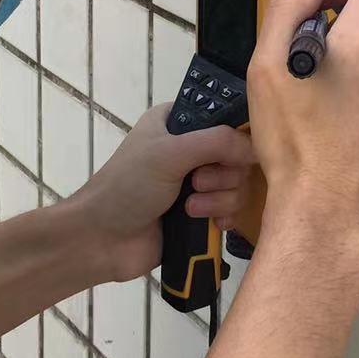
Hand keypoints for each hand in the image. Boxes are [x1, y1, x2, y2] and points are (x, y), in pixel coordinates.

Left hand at [74, 104, 256, 281]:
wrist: (102, 241)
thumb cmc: (128, 186)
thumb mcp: (170, 153)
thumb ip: (217, 143)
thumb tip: (256, 149)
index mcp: (177, 123)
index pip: (223, 117)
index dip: (233, 135)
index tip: (228, 152)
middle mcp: (189, 150)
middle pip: (236, 156)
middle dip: (221, 175)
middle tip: (195, 184)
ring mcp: (196, 184)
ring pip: (237, 185)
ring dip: (218, 200)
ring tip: (190, 209)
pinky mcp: (201, 215)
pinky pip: (232, 210)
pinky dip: (224, 217)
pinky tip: (210, 225)